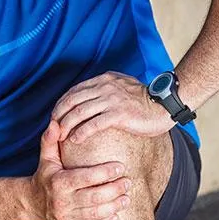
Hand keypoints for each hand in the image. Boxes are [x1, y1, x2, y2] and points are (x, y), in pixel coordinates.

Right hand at [27, 120, 130, 219]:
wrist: (31, 203)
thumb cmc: (45, 176)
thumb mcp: (46, 158)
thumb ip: (51, 140)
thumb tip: (55, 123)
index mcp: (59, 182)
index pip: (86, 177)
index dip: (105, 172)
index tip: (121, 166)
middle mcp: (62, 201)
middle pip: (94, 197)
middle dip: (115, 190)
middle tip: (128, 182)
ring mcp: (65, 217)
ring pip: (95, 214)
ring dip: (114, 206)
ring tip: (126, 198)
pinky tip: (117, 215)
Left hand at [52, 71, 174, 142]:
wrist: (164, 105)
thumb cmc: (144, 101)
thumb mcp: (122, 87)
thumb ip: (106, 89)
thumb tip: (92, 98)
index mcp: (104, 80)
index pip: (74, 91)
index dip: (61, 104)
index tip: (56, 117)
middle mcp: (105, 87)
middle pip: (73, 100)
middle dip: (59, 115)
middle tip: (53, 128)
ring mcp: (112, 99)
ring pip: (80, 112)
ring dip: (67, 125)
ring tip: (60, 136)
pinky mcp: (119, 114)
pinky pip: (94, 123)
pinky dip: (81, 132)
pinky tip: (75, 139)